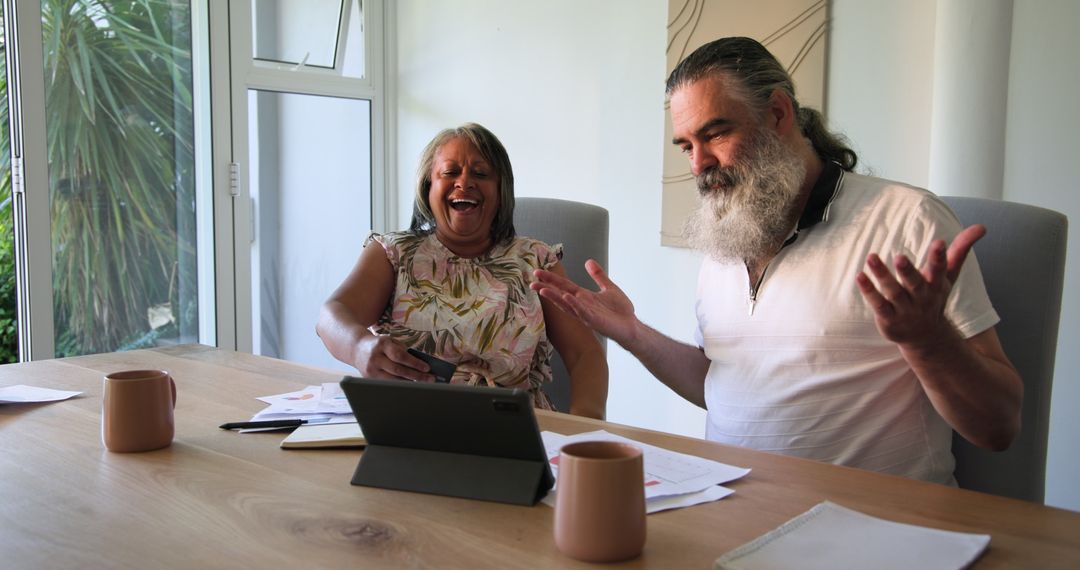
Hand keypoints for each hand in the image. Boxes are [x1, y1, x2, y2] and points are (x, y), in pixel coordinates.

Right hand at [353, 330, 434, 381]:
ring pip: (392, 380)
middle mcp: (375, 358)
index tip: (427, 368)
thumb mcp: (390, 341)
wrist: (356, 348)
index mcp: (382, 345)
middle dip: (416, 376)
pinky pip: (387, 384)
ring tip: (422, 384)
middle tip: (430, 379)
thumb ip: (403, 350)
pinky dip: (399, 385)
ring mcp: (370, 370)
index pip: (400, 356)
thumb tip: (420, 364)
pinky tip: (409, 386)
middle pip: (397, 370)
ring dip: (409, 383)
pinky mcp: (368, 379)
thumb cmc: (379, 344)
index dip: (414, 363)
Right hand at [531, 259, 638, 345]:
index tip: (537, 272)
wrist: (631, 327)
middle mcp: (581, 305)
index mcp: (584, 297)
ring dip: (555, 297)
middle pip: (560, 294)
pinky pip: (582, 311)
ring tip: (543, 289)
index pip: (564, 286)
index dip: (551, 279)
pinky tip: (567, 297)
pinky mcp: (595, 321)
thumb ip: (598, 275)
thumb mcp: (609, 288)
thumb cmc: (620, 311)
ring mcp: (586, 314)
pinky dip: (574, 304)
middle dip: (546, 288)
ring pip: (567, 304)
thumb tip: (588, 261)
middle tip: (531, 282)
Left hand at [855, 224, 985, 345]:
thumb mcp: (949, 275)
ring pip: (893, 292)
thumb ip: (960, 250)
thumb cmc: (935, 297)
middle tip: (899, 256)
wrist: (926, 337)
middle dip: (908, 271)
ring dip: (882, 275)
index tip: (939, 242)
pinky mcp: (889, 319)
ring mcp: (905, 310)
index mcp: (936, 286)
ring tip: (871, 257)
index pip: (940, 270)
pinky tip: (860, 276)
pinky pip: (878, 305)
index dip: (939, 258)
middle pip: (915, 283)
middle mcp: (921, 298)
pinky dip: (869, 291)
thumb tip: (981, 227)